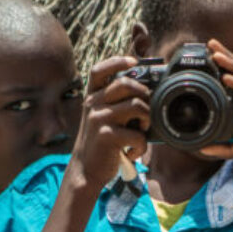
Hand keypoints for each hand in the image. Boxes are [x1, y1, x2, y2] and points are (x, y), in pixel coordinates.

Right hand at [68, 56, 151, 189]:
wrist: (85, 170)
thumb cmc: (101, 142)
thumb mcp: (102, 117)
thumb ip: (116, 103)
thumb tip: (147, 91)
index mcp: (92, 97)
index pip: (99, 70)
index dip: (116, 61)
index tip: (134, 62)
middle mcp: (92, 104)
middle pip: (126, 84)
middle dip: (144, 94)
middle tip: (145, 111)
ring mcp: (98, 119)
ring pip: (136, 106)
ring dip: (147, 119)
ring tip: (141, 131)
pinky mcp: (106, 136)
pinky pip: (137, 134)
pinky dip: (141, 146)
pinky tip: (133, 152)